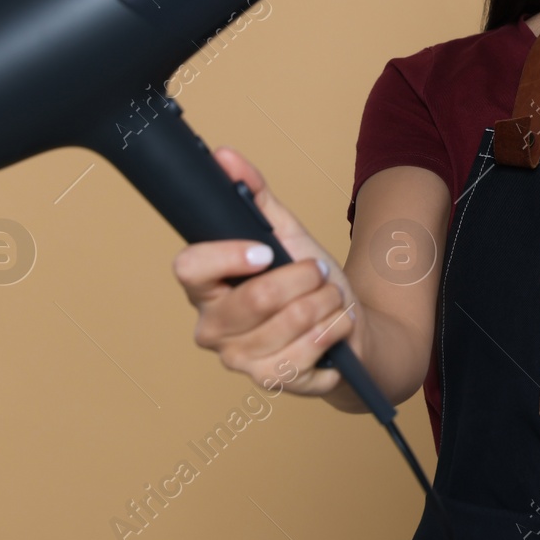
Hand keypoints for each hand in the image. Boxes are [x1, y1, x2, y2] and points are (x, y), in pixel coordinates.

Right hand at [171, 145, 361, 396]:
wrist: (350, 329)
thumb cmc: (309, 283)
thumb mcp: (286, 233)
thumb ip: (254, 195)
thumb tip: (225, 156)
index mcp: (206, 287)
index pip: (189, 268)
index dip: (227, 256)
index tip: (264, 251)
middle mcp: (213, 328)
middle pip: (254, 298)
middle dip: (303, 278)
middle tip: (318, 272)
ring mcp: (240, 360)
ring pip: (289, 323)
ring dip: (325, 304)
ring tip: (330, 299)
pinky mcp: (272, 383)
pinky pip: (307, 355)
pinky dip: (335, 331)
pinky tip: (337, 327)